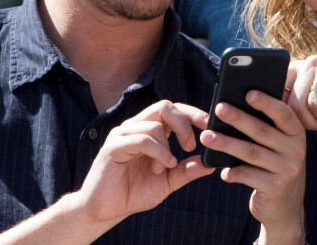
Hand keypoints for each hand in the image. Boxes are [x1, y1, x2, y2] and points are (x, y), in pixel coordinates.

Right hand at [76, 101, 213, 225]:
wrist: (105, 210)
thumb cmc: (134, 192)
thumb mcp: (168, 181)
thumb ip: (187, 170)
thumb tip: (211, 163)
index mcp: (150, 129)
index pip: (173, 109)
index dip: (192, 113)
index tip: (210, 124)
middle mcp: (136, 125)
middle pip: (165, 106)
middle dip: (184, 123)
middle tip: (191, 145)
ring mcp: (123, 133)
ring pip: (155, 123)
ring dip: (167, 146)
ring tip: (167, 166)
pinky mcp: (113, 146)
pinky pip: (142, 139)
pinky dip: (158, 151)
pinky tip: (162, 166)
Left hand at [200, 92, 305, 243]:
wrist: (285, 207)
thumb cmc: (274, 164)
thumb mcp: (279, 144)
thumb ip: (267, 126)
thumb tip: (236, 104)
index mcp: (296, 133)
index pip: (283, 114)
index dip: (266, 102)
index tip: (248, 93)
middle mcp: (296, 150)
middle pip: (262, 131)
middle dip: (238, 118)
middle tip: (218, 108)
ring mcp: (288, 170)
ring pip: (251, 152)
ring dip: (226, 143)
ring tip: (206, 136)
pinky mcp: (276, 188)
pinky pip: (249, 176)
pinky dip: (233, 172)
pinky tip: (221, 170)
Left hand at [285, 56, 316, 129]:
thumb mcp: (310, 111)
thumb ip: (291, 107)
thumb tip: (270, 108)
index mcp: (299, 69)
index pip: (279, 85)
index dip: (285, 108)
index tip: (295, 117)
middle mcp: (312, 62)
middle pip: (296, 101)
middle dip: (309, 120)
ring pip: (315, 101)